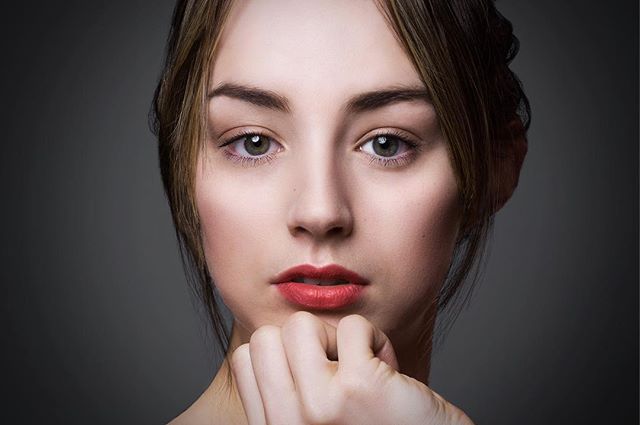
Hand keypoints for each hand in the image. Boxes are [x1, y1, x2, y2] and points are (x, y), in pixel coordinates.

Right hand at [231, 311, 473, 424]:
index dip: (284, 354)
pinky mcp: (359, 386)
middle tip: (338, 369)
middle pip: (266, 336)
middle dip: (305, 341)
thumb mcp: (318, 423)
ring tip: (361, 370)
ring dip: (338, 337)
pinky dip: (376, 339)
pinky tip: (389, 372)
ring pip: (301, 323)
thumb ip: (292, 394)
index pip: (246, 358)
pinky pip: (354, 325)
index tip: (316, 375)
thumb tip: (281, 337)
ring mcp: (318, 406)